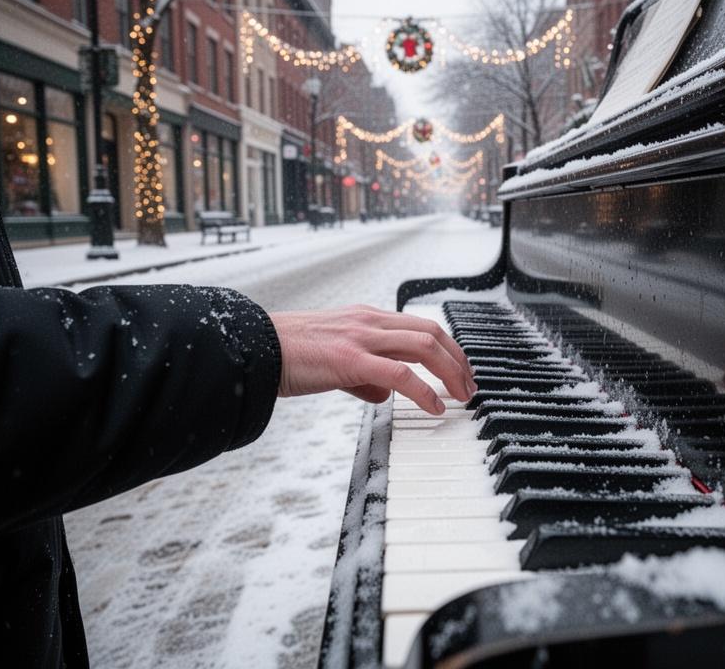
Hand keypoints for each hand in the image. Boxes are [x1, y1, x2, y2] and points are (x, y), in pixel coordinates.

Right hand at [269, 305, 475, 413]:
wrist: (255, 349)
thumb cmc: (289, 355)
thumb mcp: (334, 361)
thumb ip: (363, 376)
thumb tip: (386, 394)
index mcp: (366, 318)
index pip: (420, 326)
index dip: (448, 348)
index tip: (460, 370)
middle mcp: (369, 321)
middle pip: (431, 332)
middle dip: (459, 359)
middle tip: (469, 386)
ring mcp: (361, 337)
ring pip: (424, 346)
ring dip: (451, 372)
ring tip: (461, 396)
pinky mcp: (350, 359)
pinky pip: (400, 373)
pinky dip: (424, 390)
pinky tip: (434, 407)